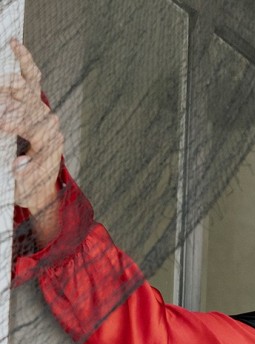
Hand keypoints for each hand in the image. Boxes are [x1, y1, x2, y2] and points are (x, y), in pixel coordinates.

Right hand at [0, 39, 62, 221]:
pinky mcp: (36, 102)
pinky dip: (24, 60)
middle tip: (0, 116)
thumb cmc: (29, 186)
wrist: (40, 185)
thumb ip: (23, 177)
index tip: (1, 122)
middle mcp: (50, 124)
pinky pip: (31, 77)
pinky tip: (14, 45)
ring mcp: (43, 110)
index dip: (13, 122)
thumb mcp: (23, 187)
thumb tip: (17, 167)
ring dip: (7, 81)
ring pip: (26, 88)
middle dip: (6, 104)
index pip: (33, 128)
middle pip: (27, 104)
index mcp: (49, 144)